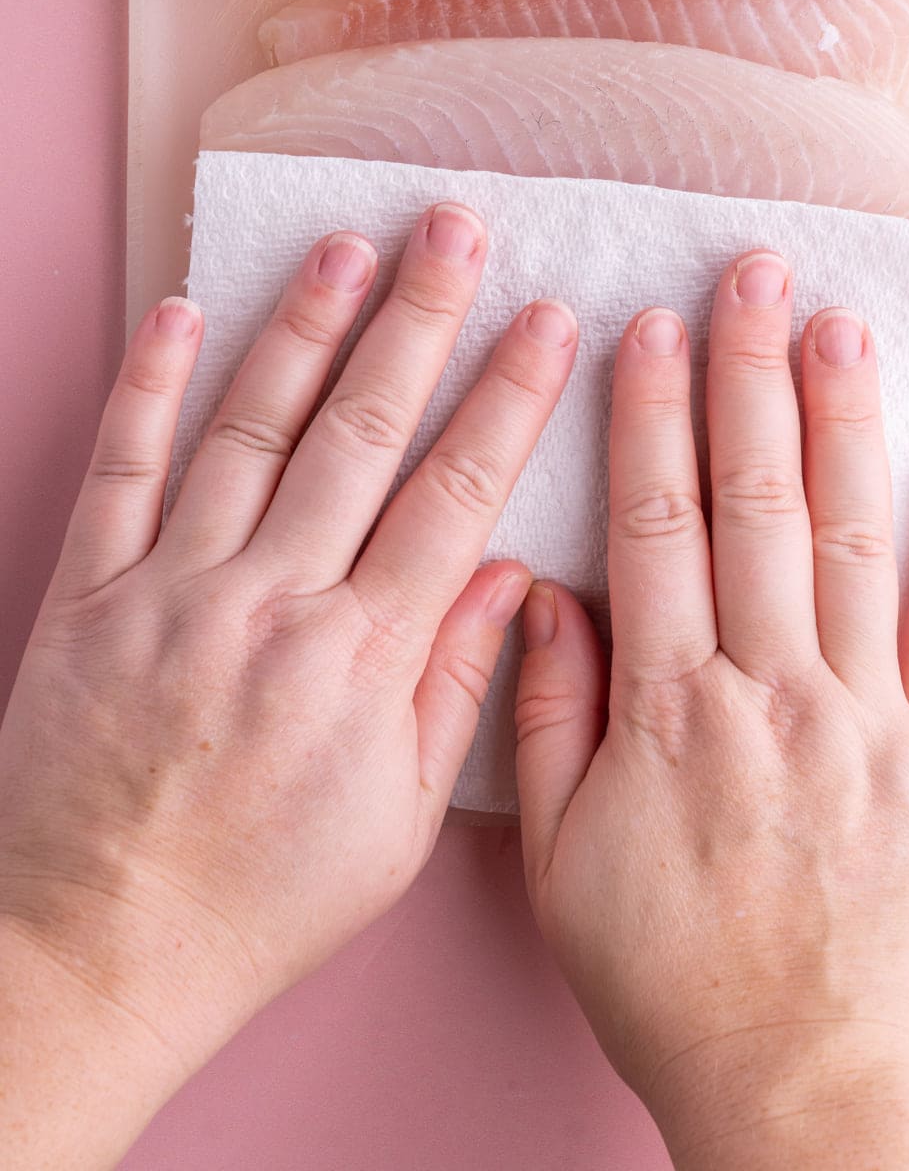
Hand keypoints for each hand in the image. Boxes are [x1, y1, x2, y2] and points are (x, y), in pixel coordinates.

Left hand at [0, 205, 575, 1168]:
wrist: (89, 949)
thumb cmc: (254, 902)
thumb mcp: (396, 825)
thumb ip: (459, 691)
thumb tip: (512, 578)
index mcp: (359, 660)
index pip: (456, 494)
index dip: (509, 397)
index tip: (548, 319)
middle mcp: (270, 602)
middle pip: (361, 432)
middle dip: (419, 318)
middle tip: (455, 228)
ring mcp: (172, 588)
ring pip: (250, 428)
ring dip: (303, 327)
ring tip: (346, 244)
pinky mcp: (90, 592)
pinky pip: (122, 468)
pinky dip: (148, 386)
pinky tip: (181, 311)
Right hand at [515, 252, 908, 1170]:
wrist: (805, 1084)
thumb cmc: (670, 978)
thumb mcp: (560, 862)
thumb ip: (550, 718)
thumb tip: (544, 593)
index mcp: (668, 710)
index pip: (656, 524)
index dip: (650, 417)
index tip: (651, 327)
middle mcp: (770, 693)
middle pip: (757, 502)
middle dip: (750, 375)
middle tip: (754, 272)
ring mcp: (866, 719)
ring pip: (855, 540)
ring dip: (844, 423)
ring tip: (840, 324)